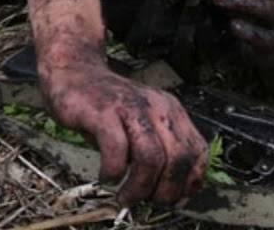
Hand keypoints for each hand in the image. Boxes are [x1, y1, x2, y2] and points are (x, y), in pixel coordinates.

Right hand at [40, 54, 207, 206]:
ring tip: (126, 197)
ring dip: (140, 187)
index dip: (190, 182)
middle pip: (178, 158)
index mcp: (171, 111)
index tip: (176, 199)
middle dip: (166, 190)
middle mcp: (156, 107)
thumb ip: (160, 152)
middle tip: (148, 201)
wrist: (75, 73)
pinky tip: (106, 176)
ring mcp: (130, 108)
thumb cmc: (108, 107)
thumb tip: (174, 193)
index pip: (197, 151)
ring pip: (151, 157)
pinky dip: (113, 171)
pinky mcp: (103, 111)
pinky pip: (116, 149)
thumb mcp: (143, 126)